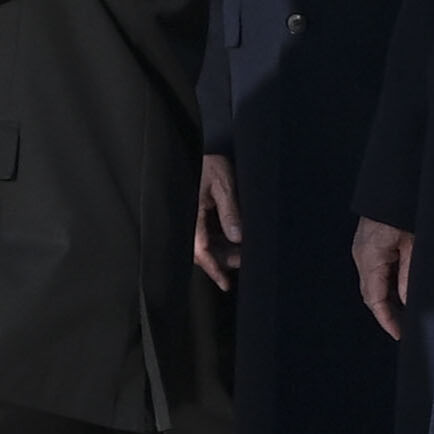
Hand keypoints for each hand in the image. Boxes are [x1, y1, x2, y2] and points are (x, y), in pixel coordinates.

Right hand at [193, 154, 243, 287]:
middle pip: (204, 251)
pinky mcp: (196, 216)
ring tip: (245, 251)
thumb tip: (237, 238)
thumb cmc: (208, 164)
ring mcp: (192, 219)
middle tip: (246, 260)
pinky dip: (222, 241)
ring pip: (207, 245)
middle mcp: (188, 220)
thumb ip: (229, 210)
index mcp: (190, 214)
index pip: (200, 249)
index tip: (224, 283)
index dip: (213, 268)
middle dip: (224, 260)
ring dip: (225, 252)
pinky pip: (207, 236)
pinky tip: (237, 241)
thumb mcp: (223, 183)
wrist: (191, 149)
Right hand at [354, 217, 413, 340]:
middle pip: (372, 295)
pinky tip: (403, 290)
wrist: (395, 184)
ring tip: (408, 313)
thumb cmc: (405, 211)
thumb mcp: (414, 246)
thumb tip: (410, 302)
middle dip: (388, 313)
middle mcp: (361, 256)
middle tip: (407, 328)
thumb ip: (409, 276)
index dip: (387, 320)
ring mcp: (362, 250)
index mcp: (370, 258)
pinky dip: (387, 284)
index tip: (400, 335)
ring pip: (373, 284)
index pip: (375, 300)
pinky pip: (375, 271)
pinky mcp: (368, 244)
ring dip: (389, 299)